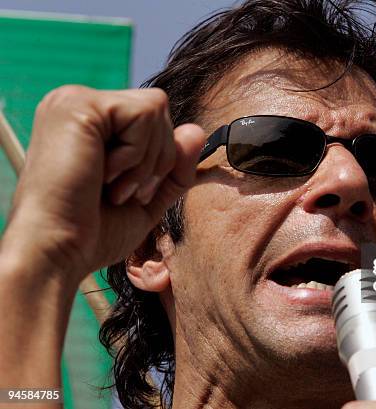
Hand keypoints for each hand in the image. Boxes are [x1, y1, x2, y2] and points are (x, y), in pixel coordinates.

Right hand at [2, 85, 204, 283]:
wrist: (59, 251)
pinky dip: (136, 155)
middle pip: (157, 108)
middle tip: (122, 192)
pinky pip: (143, 114)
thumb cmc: (95, 232)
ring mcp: (75, 100)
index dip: (157, 158)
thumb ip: (174, 167)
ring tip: (113, 187)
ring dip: (145, 161)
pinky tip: (104, 176)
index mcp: (90, 123)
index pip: (152, 117)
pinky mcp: (78, 105)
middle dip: (156, 160)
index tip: (130, 194)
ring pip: (154, 109)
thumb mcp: (147, 199)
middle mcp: (78, 103)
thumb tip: (198, 130)